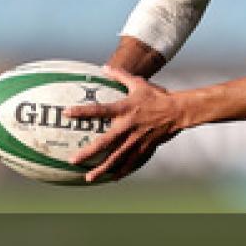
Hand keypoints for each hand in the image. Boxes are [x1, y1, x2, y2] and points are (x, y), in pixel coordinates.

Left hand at [65, 66, 182, 183]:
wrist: (178, 111)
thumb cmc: (157, 96)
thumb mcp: (138, 83)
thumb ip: (120, 75)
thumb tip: (105, 67)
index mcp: (125, 109)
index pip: (99, 110)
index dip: (82, 111)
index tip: (66, 113)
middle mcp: (128, 126)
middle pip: (105, 142)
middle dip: (88, 152)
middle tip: (73, 161)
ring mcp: (136, 140)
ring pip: (116, 158)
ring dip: (102, 169)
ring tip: (89, 178)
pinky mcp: (145, 148)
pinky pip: (131, 162)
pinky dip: (122, 171)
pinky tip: (113, 178)